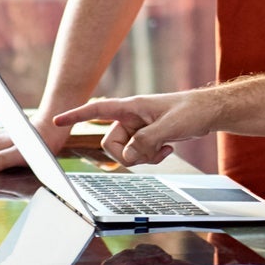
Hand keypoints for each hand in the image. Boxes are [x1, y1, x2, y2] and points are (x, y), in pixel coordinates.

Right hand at [54, 90, 208, 166]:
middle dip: (127, 154)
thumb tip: (127, 156)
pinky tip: (167, 149)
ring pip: (125, 152)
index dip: (76, 115)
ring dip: (142, 157)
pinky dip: (150, 157)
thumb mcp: (169, 127)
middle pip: (110, 143)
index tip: (56, 120)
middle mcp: (131, 117)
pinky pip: (138, 155)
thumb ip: (146, 141)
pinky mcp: (147, 137)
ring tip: (163, 148)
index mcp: (131, 107)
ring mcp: (139, 128)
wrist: (208, 113)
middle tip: (149, 152)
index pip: (97, 110)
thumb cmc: (191, 111)